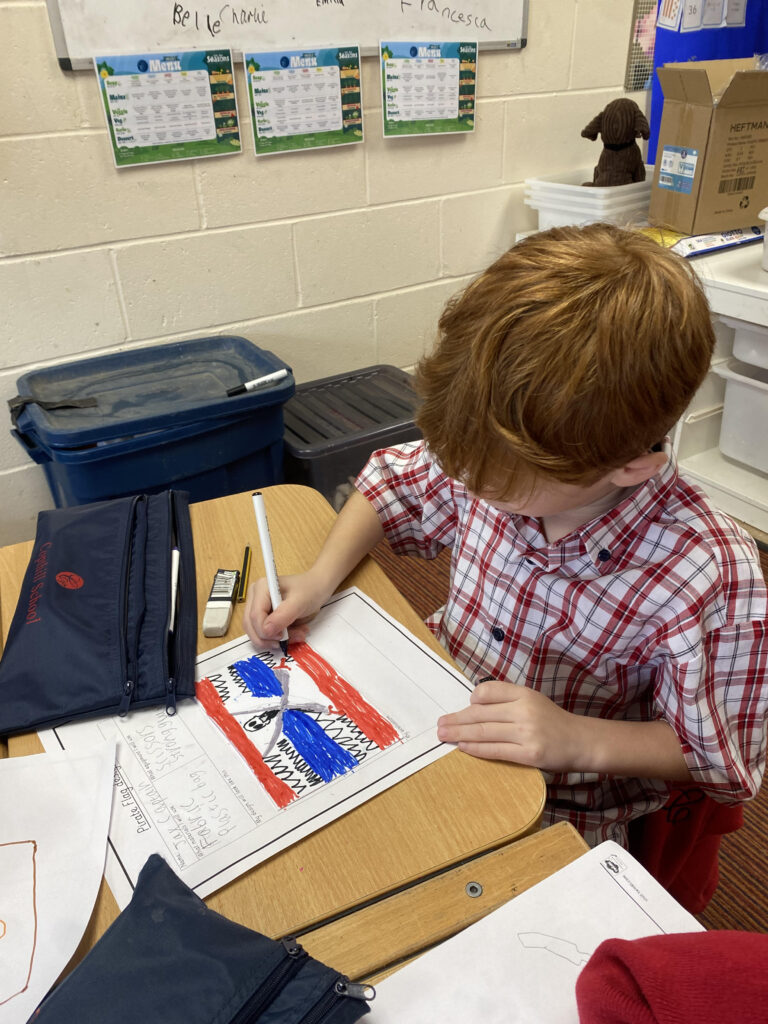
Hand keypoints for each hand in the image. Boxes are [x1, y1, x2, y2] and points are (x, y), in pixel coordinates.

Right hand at [243, 571, 328, 648]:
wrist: (317, 589)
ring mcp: (257, 607)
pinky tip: (293, 633)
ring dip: (275, 640)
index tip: (283, 636)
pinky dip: (278, 638)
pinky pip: (264, 633)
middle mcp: (255, 597)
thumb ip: (282, 616)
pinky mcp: (263, 617)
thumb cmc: (309, 591)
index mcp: (261, 588)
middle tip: (290, 639)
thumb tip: (266, 631)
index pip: (255, 615)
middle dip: (270, 638)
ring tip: (297, 635)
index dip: (266, 630)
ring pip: (256, 632)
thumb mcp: (299, 602)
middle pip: (251, 625)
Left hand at [436, 680, 590, 772]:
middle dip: (457, 719)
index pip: (489, 691)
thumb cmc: (551, 721)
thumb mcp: (532, 700)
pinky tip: (463, 746)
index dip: (473, 699)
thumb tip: (473, 705)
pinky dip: (476, 749)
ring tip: (443, 735)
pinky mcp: (529, 754)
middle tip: (440, 724)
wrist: (580, 741)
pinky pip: (495, 750)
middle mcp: (524, 710)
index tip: (464, 707)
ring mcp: (526, 732)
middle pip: (481, 713)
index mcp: (524, 693)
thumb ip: (507, 700)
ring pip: (484, 732)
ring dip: (459, 733)